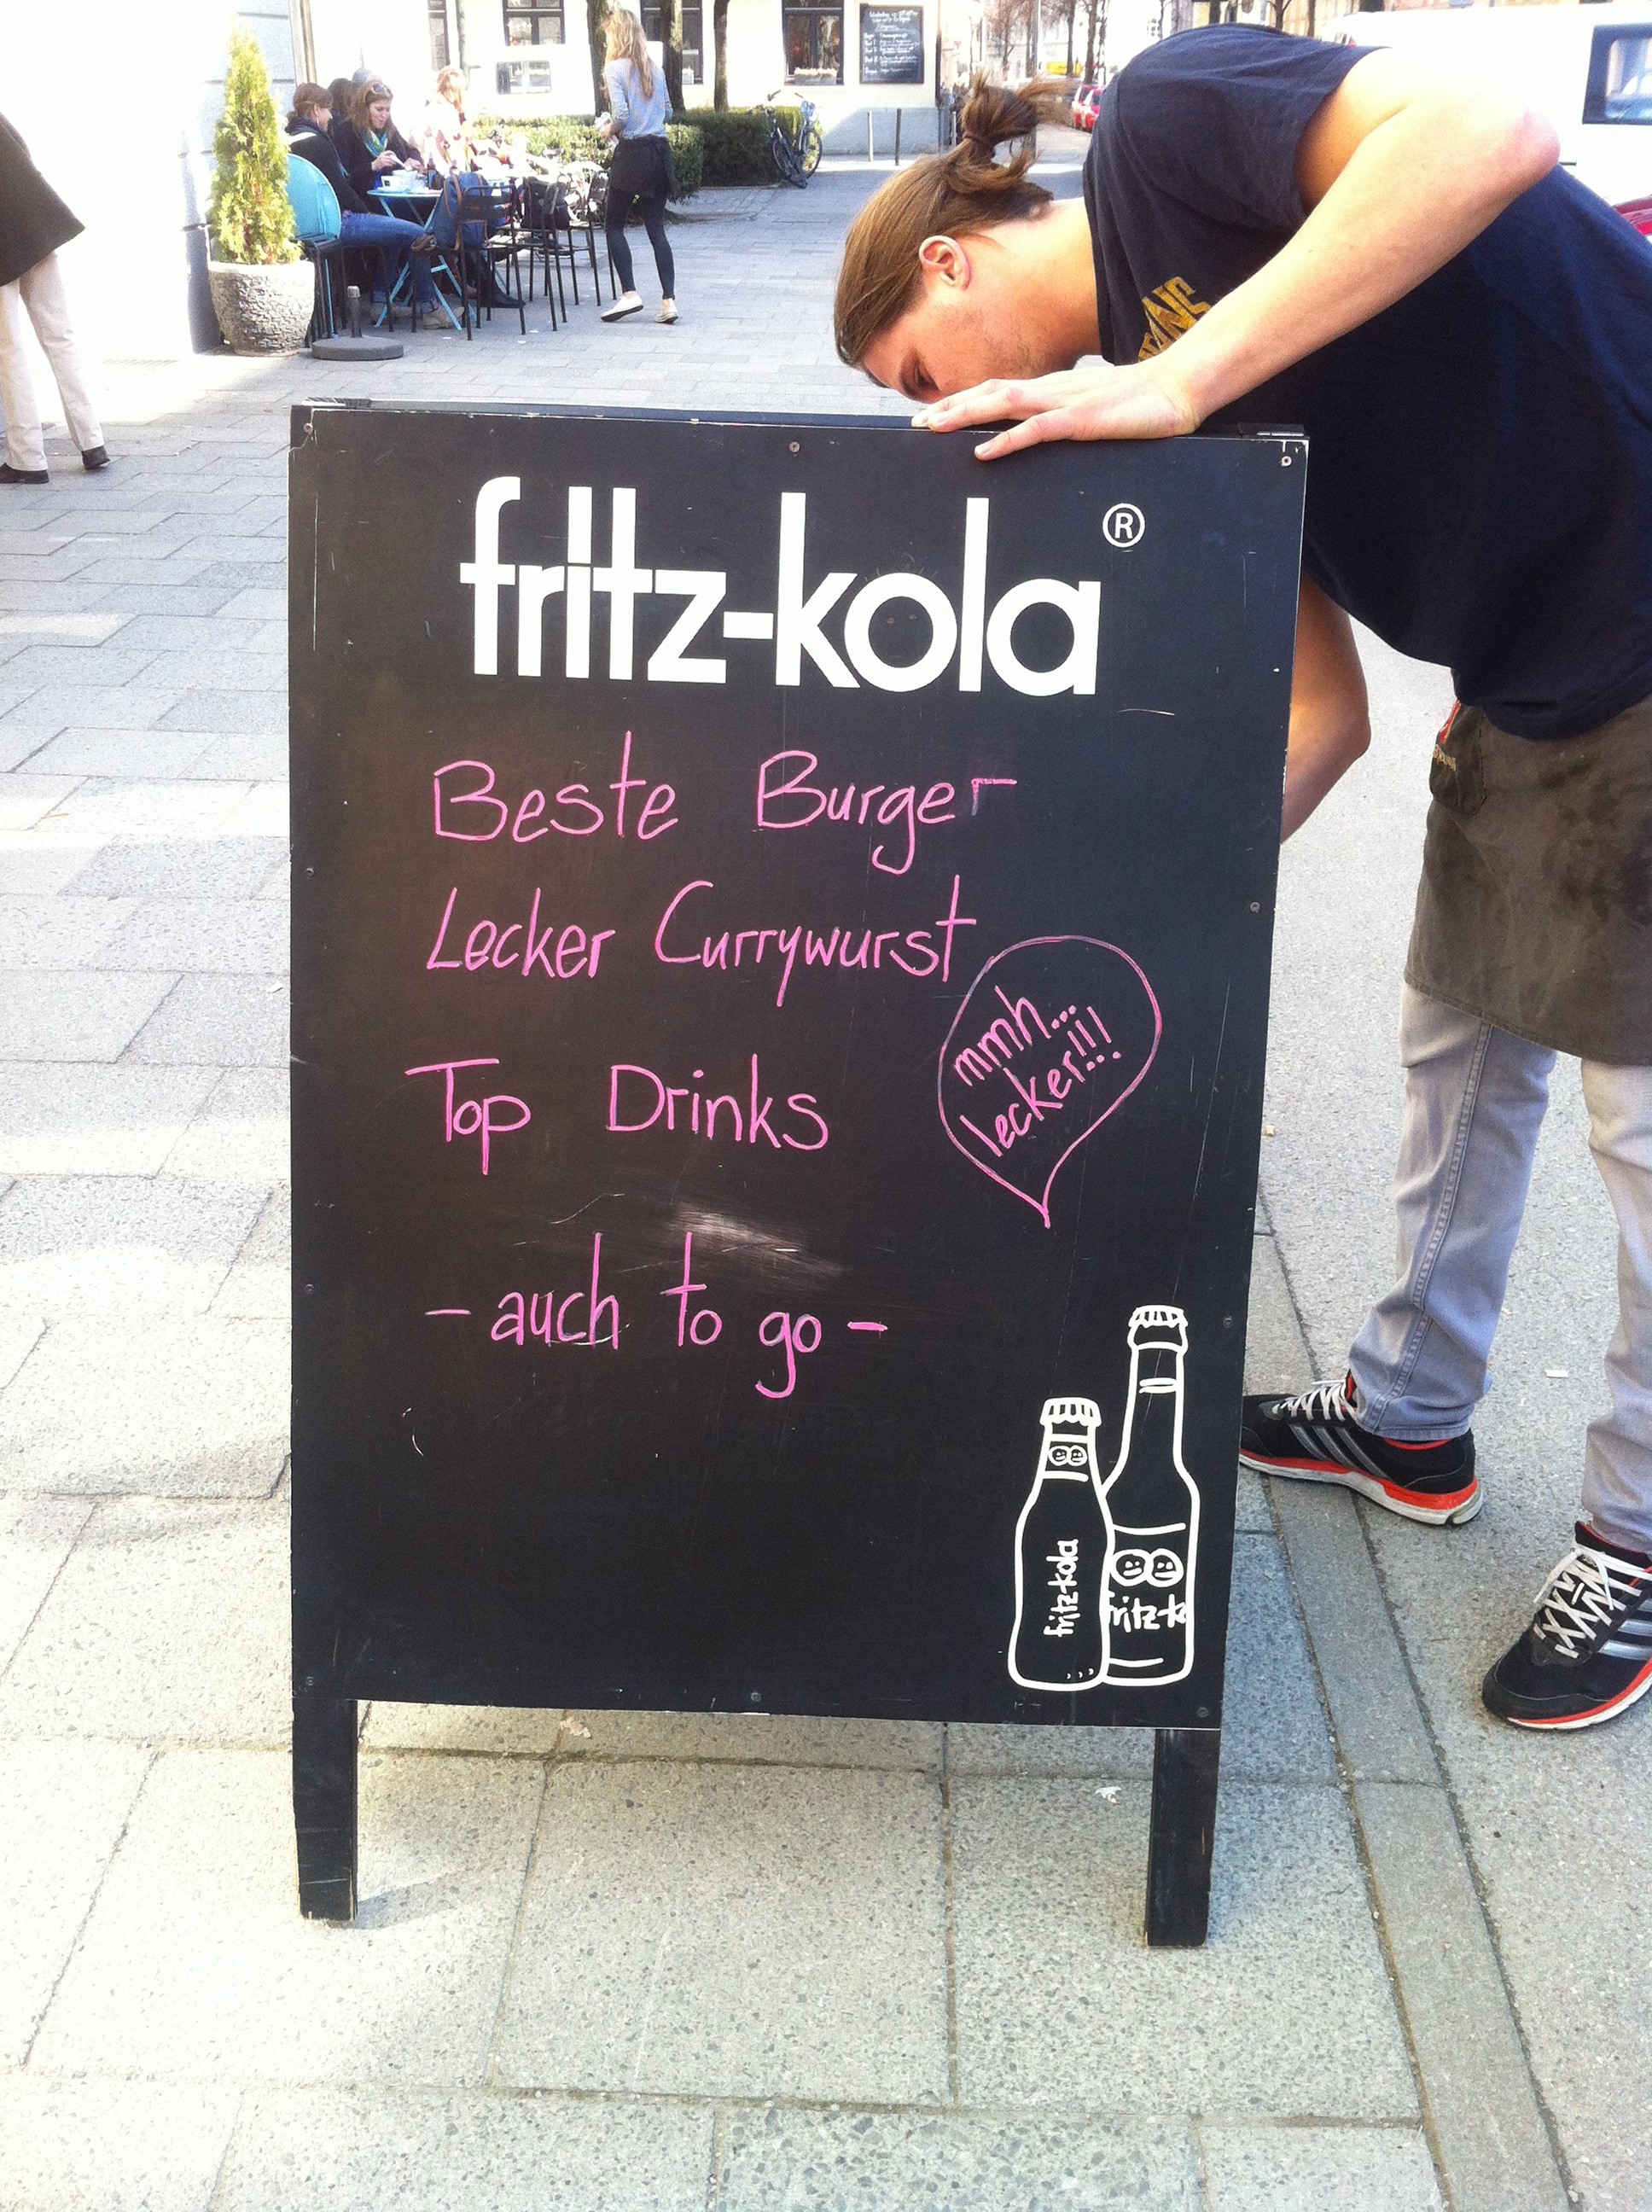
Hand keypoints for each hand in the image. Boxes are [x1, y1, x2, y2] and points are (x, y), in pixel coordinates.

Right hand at [373, 150, 397, 170]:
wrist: (374, 165)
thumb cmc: (379, 161)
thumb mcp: (381, 157)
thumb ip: (386, 156)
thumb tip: (392, 157)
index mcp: (382, 153)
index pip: (389, 151)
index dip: (392, 153)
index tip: (395, 155)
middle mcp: (382, 156)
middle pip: (390, 157)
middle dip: (394, 159)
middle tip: (396, 160)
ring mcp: (382, 160)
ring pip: (389, 160)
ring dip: (393, 162)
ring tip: (394, 163)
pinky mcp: (382, 163)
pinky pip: (388, 164)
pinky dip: (390, 164)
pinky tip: (391, 165)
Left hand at [912, 360, 1201, 458]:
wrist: (1180, 387)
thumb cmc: (1142, 402)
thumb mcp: (1097, 409)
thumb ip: (1070, 418)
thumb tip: (1049, 428)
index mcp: (1055, 388)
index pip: (1000, 390)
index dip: (965, 400)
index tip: (933, 413)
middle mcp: (1053, 390)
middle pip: (990, 393)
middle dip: (950, 406)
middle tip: (915, 423)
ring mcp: (1065, 403)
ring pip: (1003, 405)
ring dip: (965, 415)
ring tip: (933, 427)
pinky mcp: (1082, 420)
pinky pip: (1036, 431)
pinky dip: (1007, 441)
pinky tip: (984, 452)